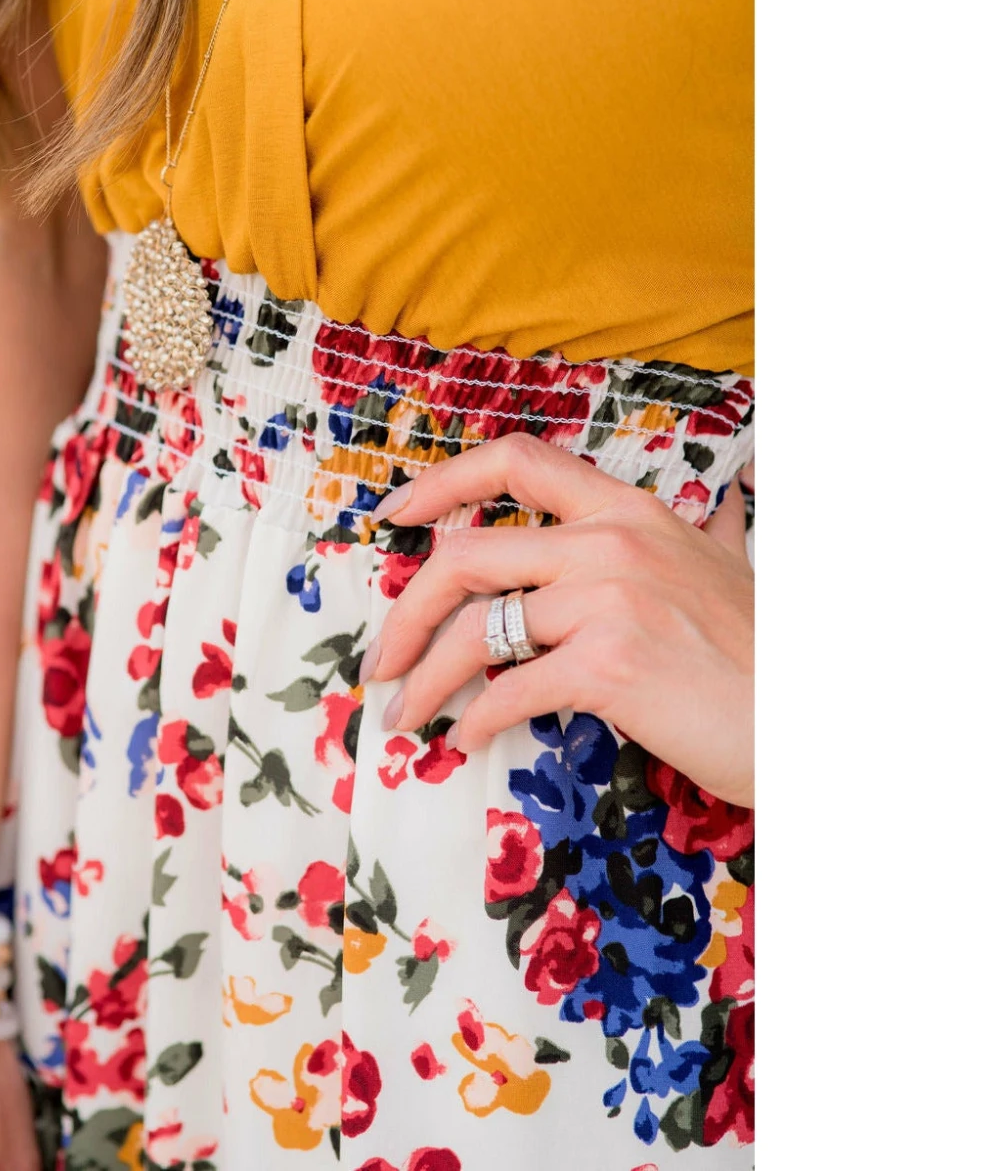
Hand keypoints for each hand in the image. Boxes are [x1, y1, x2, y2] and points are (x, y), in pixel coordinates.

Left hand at [361, 432, 753, 806]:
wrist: (817, 718)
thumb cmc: (765, 651)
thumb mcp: (725, 565)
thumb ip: (704, 528)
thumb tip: (724, 497)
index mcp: (626, 510)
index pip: (514, 460)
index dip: (441, 482)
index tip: (393, 517)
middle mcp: (609, 541)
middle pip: (465, 556)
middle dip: (406, 610)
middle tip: (383, 656)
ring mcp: (607, 600)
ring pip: (475, 631)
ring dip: (427, 678)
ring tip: (406, 712)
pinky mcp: (610, 665)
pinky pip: (509, 689)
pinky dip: (473, 720)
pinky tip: (464, 740)